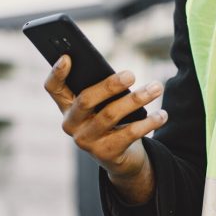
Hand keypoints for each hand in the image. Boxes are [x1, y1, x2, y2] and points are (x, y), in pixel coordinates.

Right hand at [43, 55, 168, 202]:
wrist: (121, 158)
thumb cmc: (112, 121)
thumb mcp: (103, 104)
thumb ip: (103, 89)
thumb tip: (123, 76)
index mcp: (67, 106)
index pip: (53, 88)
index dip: (56, 73)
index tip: (67, 56)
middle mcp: (72, 125)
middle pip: (86, 99)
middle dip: (110, 85)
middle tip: (132, 74)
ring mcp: (87, 141)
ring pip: (111, 115)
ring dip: (137, 99)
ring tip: (156, 87)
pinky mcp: (106, 153)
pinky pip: (129, 133)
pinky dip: (149, 121)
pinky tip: (162, 114)